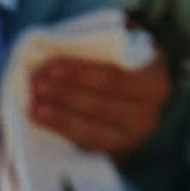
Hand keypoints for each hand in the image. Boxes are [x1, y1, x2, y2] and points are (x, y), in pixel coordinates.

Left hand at [26, 49, 169, 156]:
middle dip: (65, 96)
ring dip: (60, 118)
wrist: (138, 92)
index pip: (114, 80)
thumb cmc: (125, 61)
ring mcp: (133, 139)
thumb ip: (108, 37)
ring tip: (35, 105)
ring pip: (93, 131)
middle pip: (101, 107)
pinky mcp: (117, 153)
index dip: (81, 75)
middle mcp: (149, 117)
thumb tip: (72, 38)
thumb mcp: (127, 42)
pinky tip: (40, 119)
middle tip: (37, 84)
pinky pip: (87, 146)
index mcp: (155, 86)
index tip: (52, 66)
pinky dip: (61, 132)